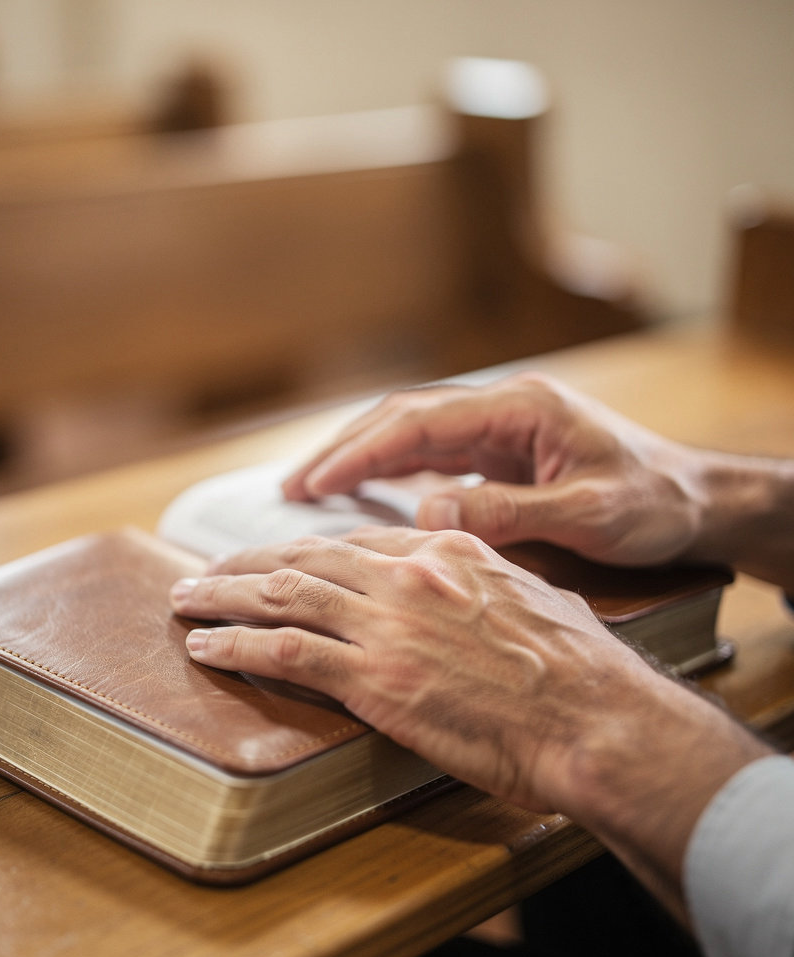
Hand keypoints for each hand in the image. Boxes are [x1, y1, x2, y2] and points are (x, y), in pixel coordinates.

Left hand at [171, 526, 670, 814]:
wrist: (595, 720)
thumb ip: (488, 584)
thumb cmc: (581, 671)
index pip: (354, 542)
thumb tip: (474, 591)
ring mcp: (386, 623)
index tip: (277, 562)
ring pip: (280, 595)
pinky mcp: (373, 677)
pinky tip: (205, 646)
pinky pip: (283, 651)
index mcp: (445, 551)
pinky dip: (235, 644)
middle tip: (206, 571)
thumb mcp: (536, 600)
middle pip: (303, 559)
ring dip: (222, 595)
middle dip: (245, 564)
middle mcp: (406, 575)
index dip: (303, 552)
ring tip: (185, 598)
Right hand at [282, 373, 709, 567]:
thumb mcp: (590, 513)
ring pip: (411, 435)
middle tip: (291, 486)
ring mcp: (500, 429)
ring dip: (360, 457)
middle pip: (403, 418)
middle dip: (344, 447)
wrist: (698, 501)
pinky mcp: (501, 454)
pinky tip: (363, 493)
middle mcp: (502, 409)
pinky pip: (431, 457)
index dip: (362, 449)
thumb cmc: (654, 503)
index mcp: (521, 407)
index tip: (314, 481)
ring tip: (310, 489)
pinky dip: (390, 472)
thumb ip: (510, 512)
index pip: (420, 421)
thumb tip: (428, 516)